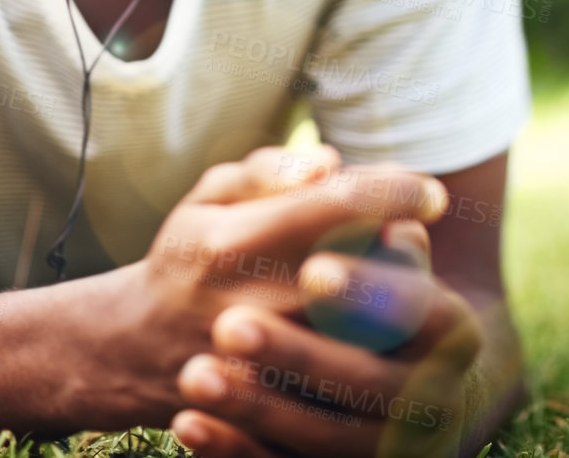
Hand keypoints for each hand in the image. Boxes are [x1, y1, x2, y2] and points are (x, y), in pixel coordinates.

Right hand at [120, 146, 451, 430]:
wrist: (137, 349)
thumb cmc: (191, 255)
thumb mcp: (210, 198)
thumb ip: (268, 172)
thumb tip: (329, 162)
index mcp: (230, 244)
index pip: (333, 209)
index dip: (394, 195)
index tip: (431, 194)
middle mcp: (247, 306)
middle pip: (362, 274)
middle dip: (403, 253)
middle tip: (415, 239)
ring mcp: (262, 366)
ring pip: (364, 335)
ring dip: (396, 301)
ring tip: (401, 279)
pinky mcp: (274, 405)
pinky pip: (348, 382)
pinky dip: (378, 349)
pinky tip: (381, 327)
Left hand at [169, 189, 483, 456]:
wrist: (353, 378)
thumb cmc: (345, 286)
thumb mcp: (350, 238)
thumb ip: (338, 199)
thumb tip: (324, 167)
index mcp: (449, 327)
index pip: (426, 313)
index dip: (372, 292)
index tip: (313, 272)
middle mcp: (430, 394)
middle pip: (372, 383)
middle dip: (299, 355)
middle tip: (229, 325)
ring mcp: (384, 446)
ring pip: (325, 440)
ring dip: (257, 408)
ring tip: (194, 374)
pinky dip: (235, 453)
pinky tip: (186, 424)